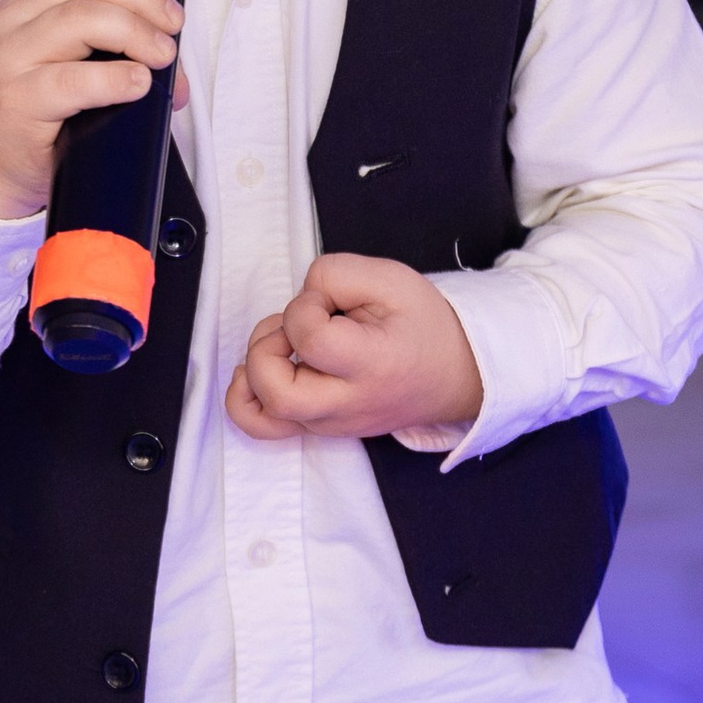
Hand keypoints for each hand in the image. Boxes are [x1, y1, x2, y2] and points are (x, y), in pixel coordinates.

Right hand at [0, 0, 184, 221]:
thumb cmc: (45, 103)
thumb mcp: (77, 56)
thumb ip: (125, 46)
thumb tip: (178, 70)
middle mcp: (16, 14)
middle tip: (172, 26)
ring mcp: (11, 55)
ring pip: (79, 18)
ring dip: (134, 32)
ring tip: (162, 57)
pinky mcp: (16, 98)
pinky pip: (70, 80)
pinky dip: (113, 78)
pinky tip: (138, 84)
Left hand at [224, 253, 483, 441]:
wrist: (456, 373)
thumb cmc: (422, 323)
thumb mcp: (390, 277)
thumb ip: (335, 274)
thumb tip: (299, 298)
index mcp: (373, 365)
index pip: (311, 341)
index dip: (304, 308)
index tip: (327, 302)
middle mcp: (348, 406)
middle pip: (277, 393)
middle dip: (266, 348)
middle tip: (293, 330)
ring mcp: (330, 424)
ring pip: (262, 413)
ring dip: (256, 367)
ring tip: (284, 346)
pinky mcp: (318, 428)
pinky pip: (263, 426)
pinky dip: (246, 397)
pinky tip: (258, 370)